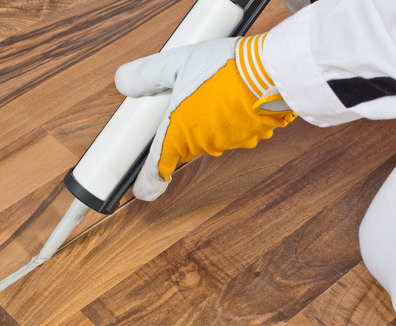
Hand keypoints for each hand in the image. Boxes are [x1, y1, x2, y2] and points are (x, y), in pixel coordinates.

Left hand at [115, 34, 296, 200]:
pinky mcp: (254, 135)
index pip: (157, 166)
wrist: (271, 71)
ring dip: (210, 118)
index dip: (148, 181)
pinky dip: (234, 116)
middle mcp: (203, 144)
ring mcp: (231, 142)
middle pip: (185, 143)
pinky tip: (237, 94)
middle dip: (184, 126)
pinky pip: (238, 129)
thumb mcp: (175, 64)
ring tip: (215, 88)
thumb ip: (147, 75)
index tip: (143, 190)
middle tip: (187, 97)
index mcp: (179, 133)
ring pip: (213, 135)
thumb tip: (123, 81)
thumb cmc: (224, 70)